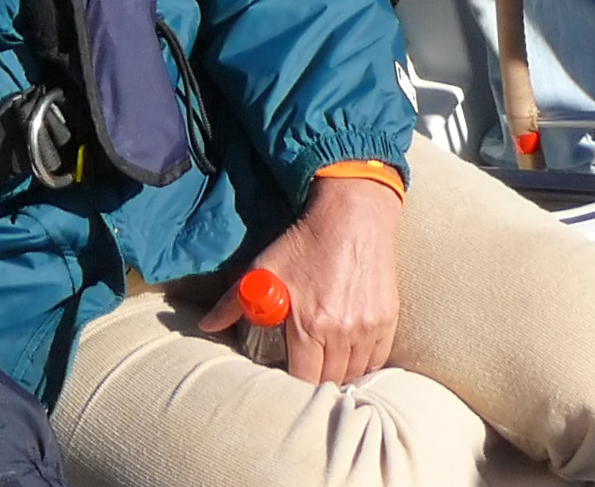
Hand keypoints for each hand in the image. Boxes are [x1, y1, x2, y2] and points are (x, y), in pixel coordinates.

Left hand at [198, 172, 403, 383]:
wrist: (352, 214)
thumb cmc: (303, 242)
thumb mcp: (263, 268)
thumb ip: (233, 303)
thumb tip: (207, 325)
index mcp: (310, 326)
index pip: (302, 379)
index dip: (292, 380)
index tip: (286, 370)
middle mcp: (342, 333)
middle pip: (330, 380)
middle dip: (315, 377)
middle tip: (305, 364)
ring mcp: (368, 328)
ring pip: (355, 372)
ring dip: (340, 370)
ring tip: (326, 358)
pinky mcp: (387, 320)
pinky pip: (377, 358)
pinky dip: (364, 360)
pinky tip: (350, 349)